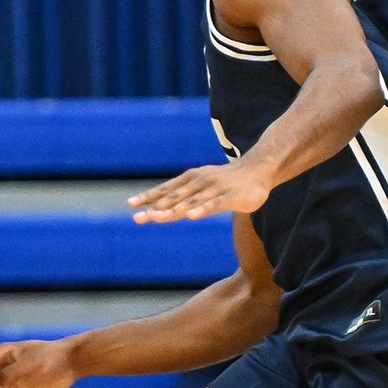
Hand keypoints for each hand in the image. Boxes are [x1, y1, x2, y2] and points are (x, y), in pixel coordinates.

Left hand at [128, 161, 275, 223]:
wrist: (257, 169)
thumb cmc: (225, 180)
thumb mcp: (200, 183)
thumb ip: (183, 195)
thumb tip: (159, 205)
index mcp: (190, 179)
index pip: (165, 190)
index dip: (148, 197)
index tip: (130, 204)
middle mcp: (199, 182)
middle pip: (174, 198)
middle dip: (155, 208)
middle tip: (138, 218)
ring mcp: (214, 189)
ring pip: (190, 202)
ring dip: (172, 211)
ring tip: (156, 218)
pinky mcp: (230, 197)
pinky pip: (214, 205)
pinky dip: (202, 210)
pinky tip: (191, 216)